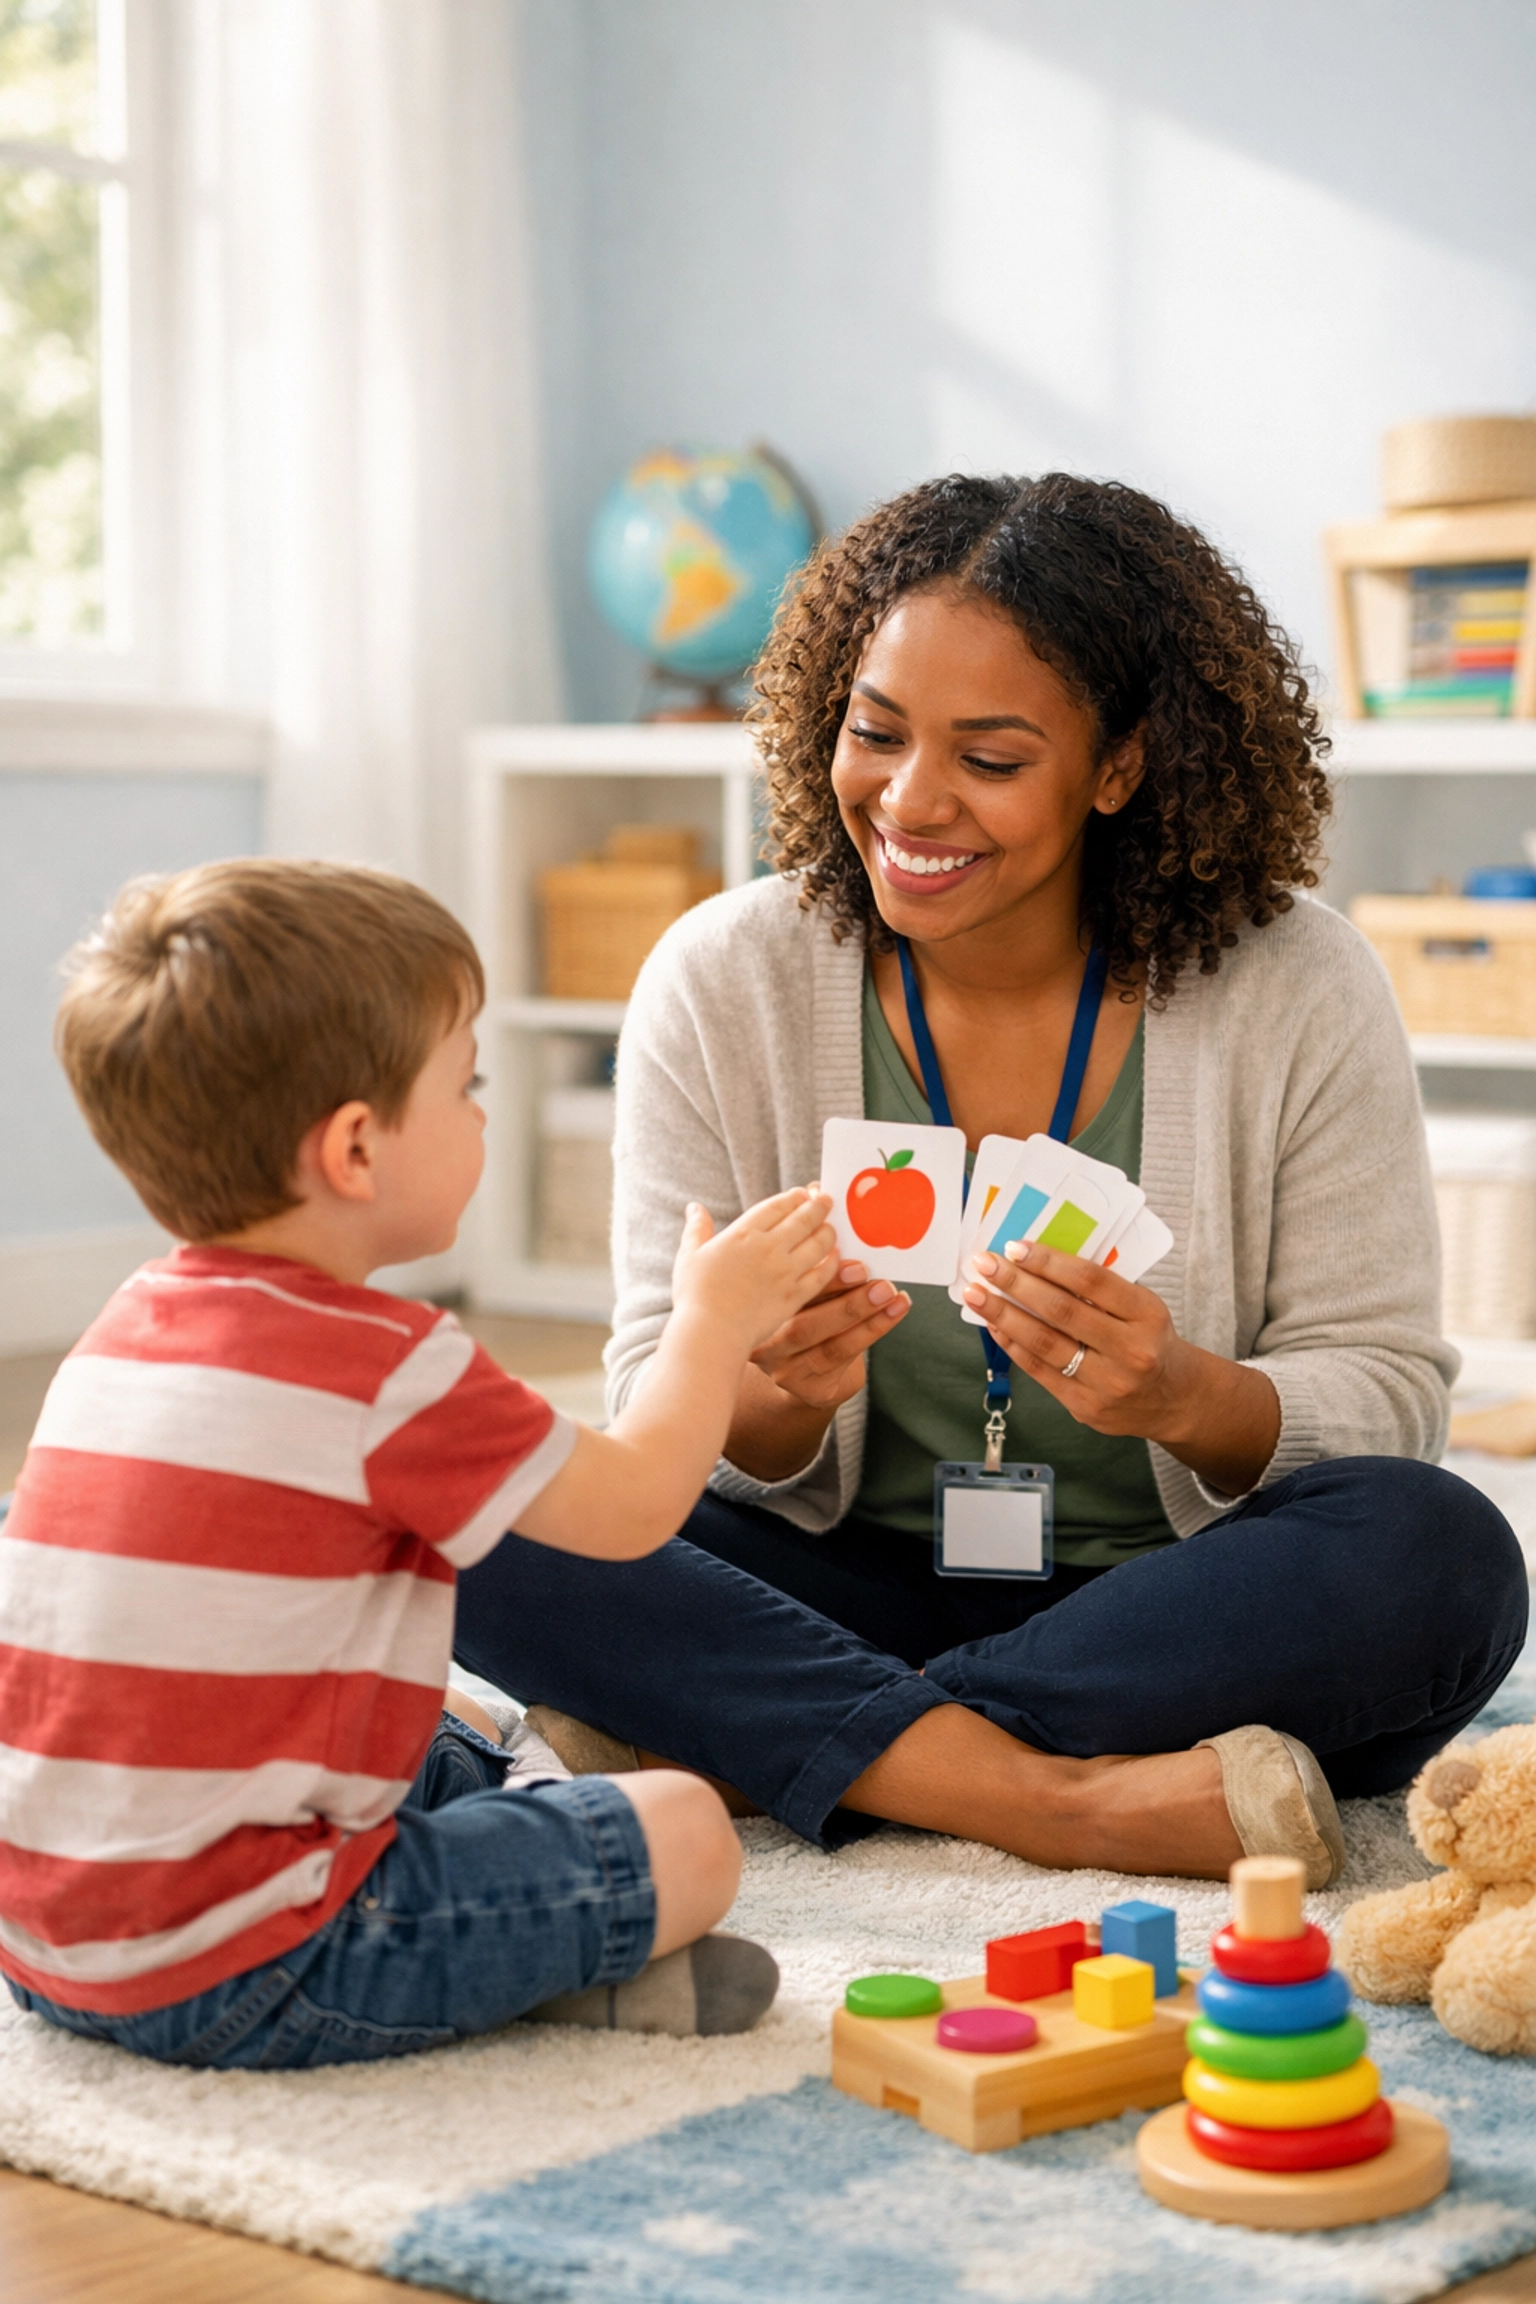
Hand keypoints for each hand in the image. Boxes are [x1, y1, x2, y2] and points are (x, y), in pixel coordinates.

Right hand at [672, 1188, 839, 1352]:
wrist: (710, 1332)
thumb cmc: (695, 1296)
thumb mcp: (689, 1255)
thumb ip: (696, 1229)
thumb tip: (694, 1207)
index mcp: (743, 1233)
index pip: (777, 1205)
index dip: (794, 1197)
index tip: (802, 1194)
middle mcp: (768, 1247)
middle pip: (803, 1218)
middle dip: (819, 1205)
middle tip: (827, 1199)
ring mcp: (784, 1271)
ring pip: (818, 1242)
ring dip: (828, 1231)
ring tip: (831, 1228)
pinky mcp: (795, 1295)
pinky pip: (822, 1274)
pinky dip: (832, 1262)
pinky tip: (835, 1258)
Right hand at [748, 1260, 911, 1410]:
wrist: (801, 1371)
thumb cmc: (806, 1316)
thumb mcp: (802, 1294)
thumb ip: (815, 1277)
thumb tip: (853, 1252)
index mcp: (757, 1310)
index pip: (785, 1293)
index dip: (818, 1277)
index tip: (848, 1258)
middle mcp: (764, 1344)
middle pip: (804, 1327)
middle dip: (847, 1305)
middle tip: (881, 1285)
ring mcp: (784, 1371)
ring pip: (829, 1347)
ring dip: (867, 1321)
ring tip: (894, 1297)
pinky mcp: (808, 1389)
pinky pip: (844, 1360)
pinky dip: (873, 1332)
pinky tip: (894, 1312)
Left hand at [960, 1238, 1279, 1492]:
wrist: (1174, 1399)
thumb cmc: (1151, 1340)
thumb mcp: (1142, 1307)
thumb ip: (1100, 1290)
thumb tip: (1036, 1262)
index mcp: (1148, 1314)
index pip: (1091, 1281)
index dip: (1049, 1261)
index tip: (1015, 1247)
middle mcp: (1131, 1350)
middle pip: (1062, 1311)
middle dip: (1016, 1284)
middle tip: (983, 1264)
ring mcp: (1108, 1384)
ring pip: (1045, 1344)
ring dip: (1004, 1315)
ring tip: (977, 1294)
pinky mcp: (1086, 1408)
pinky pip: (1040, 1372)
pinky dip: (1014, 1345)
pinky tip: (996, 1324)